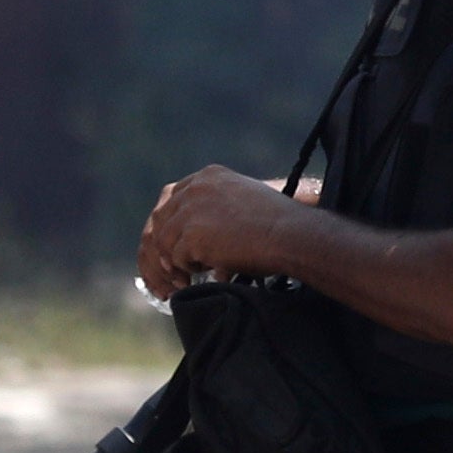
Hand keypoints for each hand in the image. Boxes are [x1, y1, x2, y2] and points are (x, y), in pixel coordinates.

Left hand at [138, 166, 301, 302]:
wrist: (291, 234)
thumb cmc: (278, 223)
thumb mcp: (244, 199)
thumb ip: (218, 204)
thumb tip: (198, 231)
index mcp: (209, 176)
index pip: (172, 197)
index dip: (170, 222)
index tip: (173, 242)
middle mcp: (196, 188)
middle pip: (162, 218)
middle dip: (165, 245)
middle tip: (173, 266)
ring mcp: (192, 210)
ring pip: (165, 240)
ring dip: (175, 261)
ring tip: (188, 276)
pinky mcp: (192, 235)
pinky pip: (176, 258)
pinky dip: (185, 270)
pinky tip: (201, 276)